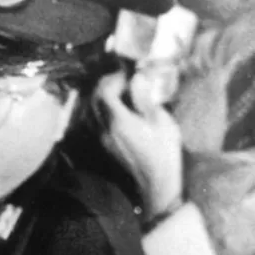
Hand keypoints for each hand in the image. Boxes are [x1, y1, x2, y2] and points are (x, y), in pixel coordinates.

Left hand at [96, 71, 183, 220]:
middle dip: (105, 85)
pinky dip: (101, 109)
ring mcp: (102, 138)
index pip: (104, 92)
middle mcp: (104, 129)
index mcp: (118, 121)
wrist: (156, 182)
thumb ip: (144, 99)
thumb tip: (136, 78)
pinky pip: (95, 121)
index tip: (126, 71)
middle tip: (122, 77)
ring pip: (91, 111)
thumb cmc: (164, 151)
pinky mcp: (105, 145)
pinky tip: (115, 108)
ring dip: (100, 97)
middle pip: (94, 100)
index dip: (113, 78)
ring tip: (118, 90)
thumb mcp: (160, 121)